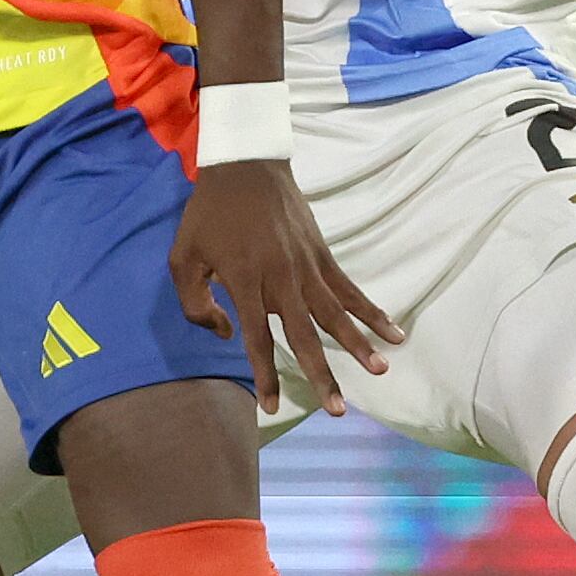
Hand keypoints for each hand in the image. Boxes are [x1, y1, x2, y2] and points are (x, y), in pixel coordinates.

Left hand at [170, 158, 398, 414]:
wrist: (245, 166)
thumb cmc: (208, 215)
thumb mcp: (182, 257)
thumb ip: (194, 303)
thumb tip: (227, 333)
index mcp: (244, 281)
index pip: (257, 339)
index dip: (265, 375)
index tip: (271, 408)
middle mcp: (280, 277)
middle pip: (304, 334)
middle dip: (321, 374)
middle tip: (337, 409)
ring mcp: (306, 265)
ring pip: (335, 313)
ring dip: (358, 344)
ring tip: (379, 371)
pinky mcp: (322, 254)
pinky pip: (349, 289)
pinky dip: (371, 311)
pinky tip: (393, 332)